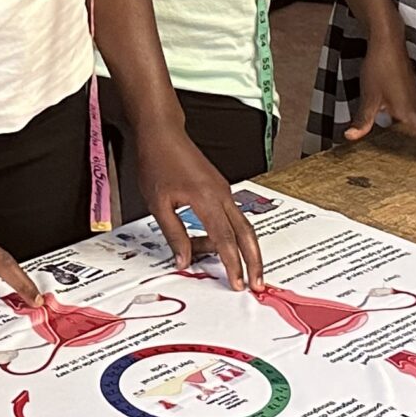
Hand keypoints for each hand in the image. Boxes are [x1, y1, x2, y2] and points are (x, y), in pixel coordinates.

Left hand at [133, 124, 263, 290]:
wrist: (162, 134)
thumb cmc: (158, 162)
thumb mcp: (158, 204)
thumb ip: (174, 234)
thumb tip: (184, 259)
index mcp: (207, 199)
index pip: (225, 239)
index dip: (233, 264)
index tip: (237, 282)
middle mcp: (221, 194)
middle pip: (246, 233)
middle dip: (254, 260)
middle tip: (257, 282)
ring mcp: (223, 191)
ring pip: (241, 225)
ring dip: (242, 248)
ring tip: (233, 268)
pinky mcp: (219, 189)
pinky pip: (229, 216)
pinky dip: (227, 233)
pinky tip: (211, 243)